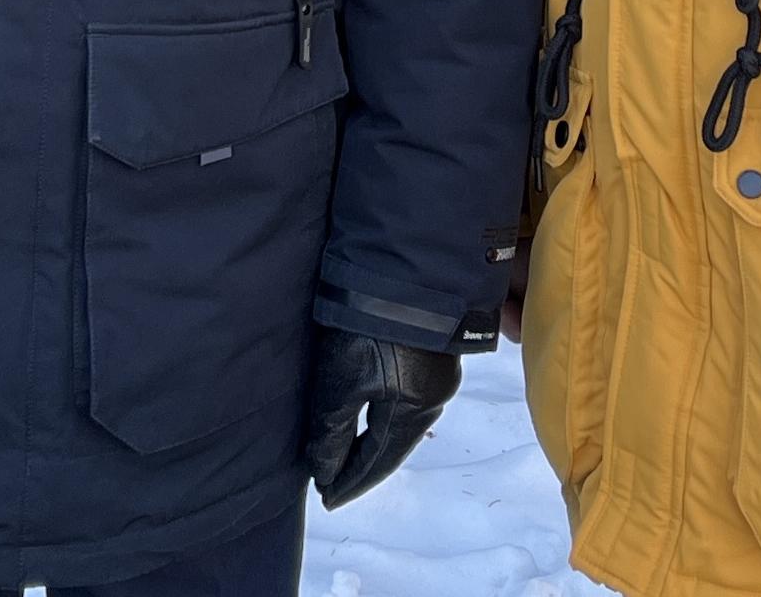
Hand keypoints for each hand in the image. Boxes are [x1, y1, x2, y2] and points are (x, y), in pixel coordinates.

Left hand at [302, 329, 459, 509]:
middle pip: (393, 445)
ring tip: (348, 452)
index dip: (351, 481)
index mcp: (412, 412)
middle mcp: (431, 399)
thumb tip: (324, 470)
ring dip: (374, 440)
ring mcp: (436, 374)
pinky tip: (371, 413)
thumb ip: (332, 430)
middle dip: (363, 465)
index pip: (378, 461)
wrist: (408, 263)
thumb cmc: (371, 326)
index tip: (327, 498)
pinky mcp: (431, 350)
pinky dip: (384, 416)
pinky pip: (405, 400)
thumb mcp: (343, 380)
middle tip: (335, 481)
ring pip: (400, 423)